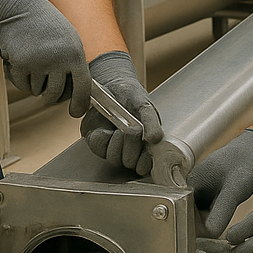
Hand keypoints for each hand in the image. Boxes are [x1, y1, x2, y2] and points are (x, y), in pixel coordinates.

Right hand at [0, 0, 90, 111]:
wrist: (18, 7)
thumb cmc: (42, 22)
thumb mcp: (67, 39)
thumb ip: (71, 62)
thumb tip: (75, 88)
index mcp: (75, 52)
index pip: (83, 86)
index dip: (79, 103)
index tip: (76, 111)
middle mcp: (60, 59)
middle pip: (56, 94)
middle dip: (49, 93)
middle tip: (43, 81)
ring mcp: (41, 63)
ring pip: (37, 90)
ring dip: (32, 81)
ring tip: (31, 59)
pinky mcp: (22, 64)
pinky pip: (21, 84)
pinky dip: (18, 77)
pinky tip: (19, 59)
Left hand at [80, 51, 162, 174]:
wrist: (112, 85)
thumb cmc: (132, 97)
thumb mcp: (145, 106)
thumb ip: (152, 122)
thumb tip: (156, 139)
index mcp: (145, 146)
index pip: (145, 167)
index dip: (145, 161)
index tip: (147, 146)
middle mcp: (128, 150)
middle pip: (130, 163)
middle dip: (132, 145)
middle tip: (133, 129)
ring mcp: (112, 147)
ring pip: (115, 159)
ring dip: (118, 141)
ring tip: (120, 127)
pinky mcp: (97, 143)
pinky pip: (99, 147)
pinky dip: (103, 136)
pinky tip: (106, 127)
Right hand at [188, 129, 252, 236]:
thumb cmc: (244, 166)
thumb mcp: (234, 192)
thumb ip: (221, 213)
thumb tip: (209, 233)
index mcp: (191, 183)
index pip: (184, 213)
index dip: (196, 227)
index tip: (210, 235)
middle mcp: (191, 184)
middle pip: (190, 213)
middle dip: (203, 223)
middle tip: (220, 226)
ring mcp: (198, 185)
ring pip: (198, 211)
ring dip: (209, 218)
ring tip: (223, 217)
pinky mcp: (207, 187)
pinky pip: (205, 205)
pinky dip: (214, 212)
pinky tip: (225, 211)